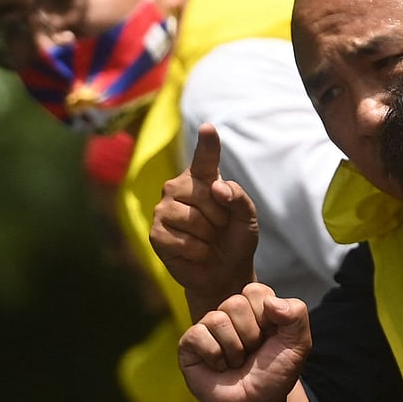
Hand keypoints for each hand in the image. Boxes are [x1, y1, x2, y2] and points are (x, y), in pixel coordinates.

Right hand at [150, 123, 258, 310]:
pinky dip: (197, 251)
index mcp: (203, 179)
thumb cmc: (234, 240)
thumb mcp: (247, 219)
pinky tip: (196, 253)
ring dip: (208, 237)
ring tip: (207, 241)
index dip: (207, 144)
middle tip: (218, 230)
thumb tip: (216, 188)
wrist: (223, 272)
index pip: (205, 158)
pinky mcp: (155, 233)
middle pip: (205, 195)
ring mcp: (163, 209)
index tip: (209, 129)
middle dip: (220, 218)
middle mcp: (178, 187)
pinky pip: (182, 239)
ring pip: (193, 219)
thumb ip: (239, 198)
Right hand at [178, 283, 311, 401]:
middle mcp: (229, 312)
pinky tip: (219, 367)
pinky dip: (215, 356)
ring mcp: (208, 326)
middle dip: (251, 336)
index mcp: (255, 306)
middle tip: (251, 353)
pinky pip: (200, 335)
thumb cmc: (274, 374)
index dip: (267, 319)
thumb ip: (297, 315)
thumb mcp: (298, 344)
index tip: (270, 338)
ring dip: (234, 350)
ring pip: (219, 319)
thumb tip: (271, 302)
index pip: (256, 292)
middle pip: (236, 303)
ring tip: (236, 362)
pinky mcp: (189, 343)